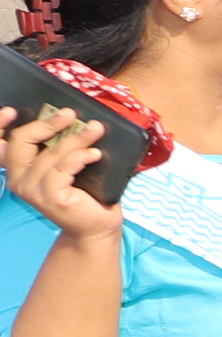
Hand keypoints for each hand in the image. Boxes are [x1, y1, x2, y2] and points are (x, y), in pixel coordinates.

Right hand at [1, 108, 118, 240]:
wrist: (97, 226)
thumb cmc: (85, 192)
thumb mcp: (67, 164)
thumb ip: (59, 145)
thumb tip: (70, 118)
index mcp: (19, 168)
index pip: (0, 143)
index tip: (12, 110)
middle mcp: (19, 179)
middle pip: (22, 140)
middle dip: (47, 123)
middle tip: (69, 114)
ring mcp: (32, 190)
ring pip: (50, 153)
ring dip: (76, 138)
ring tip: (96, 130)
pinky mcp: (51, 197)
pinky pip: (63, 168)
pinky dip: (81, 156)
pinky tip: (95, 154)